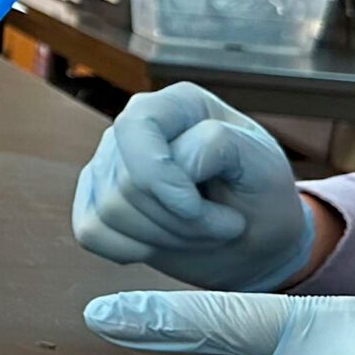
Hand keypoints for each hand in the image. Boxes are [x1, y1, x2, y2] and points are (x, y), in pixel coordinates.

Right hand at [71, 83, 314, 290]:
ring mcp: (109, 162)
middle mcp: (135, 126)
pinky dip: (130, 250)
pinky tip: (164, 243)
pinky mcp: (96, 201)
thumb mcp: (263, 165)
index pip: (137, 129)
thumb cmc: (261, 197)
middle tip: (221, 227)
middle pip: (126, 183)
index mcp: (178, 104)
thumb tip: (172, 159)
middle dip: (179, 222)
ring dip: (163, 238)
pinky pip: (91, 232)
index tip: (211, 212)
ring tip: (200, 234)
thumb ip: (218, 144)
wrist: (255, 239)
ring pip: (109, 211)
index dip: (165, 181)